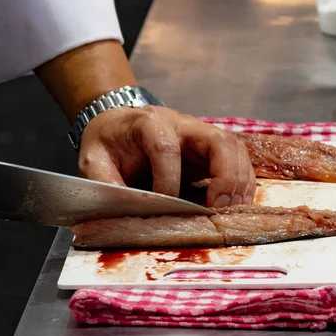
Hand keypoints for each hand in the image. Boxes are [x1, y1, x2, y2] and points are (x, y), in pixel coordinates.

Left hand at [78, 106, 255, 206]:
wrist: (118, 126)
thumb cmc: (108, 144)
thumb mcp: (93, 161)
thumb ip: (104, 183)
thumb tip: (125, 210)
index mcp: (149, 123)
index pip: (166, 148)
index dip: (168, 179)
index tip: (164, 204)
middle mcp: (182, 124)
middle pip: (216, 141)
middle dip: (223, 176)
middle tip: (218, 208)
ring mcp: (201, 134)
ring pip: (234, 149)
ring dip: (239, 181)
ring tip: (232, 211)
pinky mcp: (211, 148)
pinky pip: (238, 159)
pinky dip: (243, 183)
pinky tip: (236, 205)